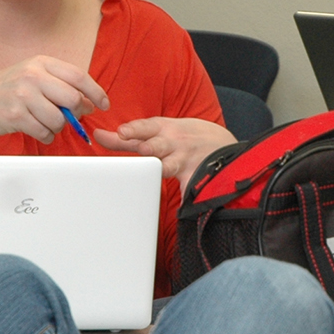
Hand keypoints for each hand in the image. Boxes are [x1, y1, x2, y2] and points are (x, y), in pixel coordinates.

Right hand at [0, 55, 109, 143]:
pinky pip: (44, 132)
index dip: (96, 92)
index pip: (79, 76)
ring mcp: (23, 95)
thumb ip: (59, 85)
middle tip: (69, 118)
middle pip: (73, 98)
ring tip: (44, 123)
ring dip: (57, 127)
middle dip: (75, 113)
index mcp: (40, 62)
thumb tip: (88, 102)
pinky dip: (45, 136)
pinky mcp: (15, 115)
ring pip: (59, 119)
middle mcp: (32, 75)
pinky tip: (35, 129)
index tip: (104, 103)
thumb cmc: (6, 91)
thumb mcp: (32, 77)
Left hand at [94, 117, 237, 187]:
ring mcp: (185, 161)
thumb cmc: (190, 138)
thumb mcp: (169, 129)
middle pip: (156, 146)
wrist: (226, 148)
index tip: (121, 132)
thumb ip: (139, 135)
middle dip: (148, 148)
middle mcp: (175, 144)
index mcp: (165, 129)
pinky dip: (185, 196)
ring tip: (157, 169)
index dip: (133, 130)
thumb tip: (106, 136)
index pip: (145, 128)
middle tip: (140, 148)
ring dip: (163, 167)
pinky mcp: (195, 177)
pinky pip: (188, 189)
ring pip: (170, 166)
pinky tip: (182, 205)